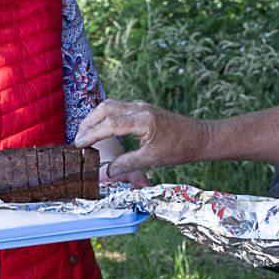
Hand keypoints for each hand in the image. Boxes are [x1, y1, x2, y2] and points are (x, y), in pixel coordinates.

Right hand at [74, 99, 206, 177]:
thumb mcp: (152, 160)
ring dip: (96, 118)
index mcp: (143, 120)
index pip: (110, 124)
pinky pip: (119, 108)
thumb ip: (127, 164)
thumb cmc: (179, 149)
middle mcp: (140, 108)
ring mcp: (142, 106)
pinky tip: (102, 129)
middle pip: (106, 108)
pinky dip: (106, 117)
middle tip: (78, 139)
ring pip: (111, 105)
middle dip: (88, 122)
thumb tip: (107, 172)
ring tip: (86, 134)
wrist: (199, 138)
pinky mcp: (143, 109)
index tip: (79, 145)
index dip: (92, 134)